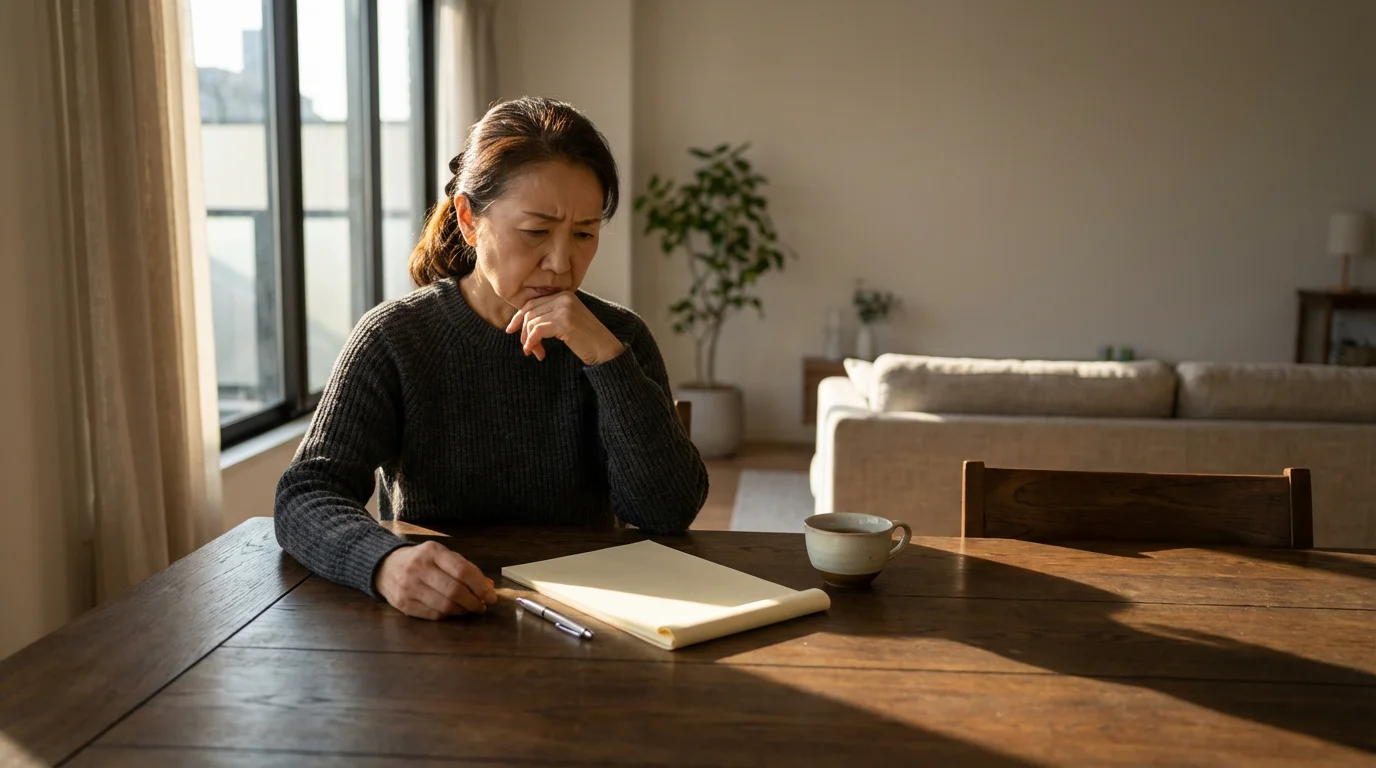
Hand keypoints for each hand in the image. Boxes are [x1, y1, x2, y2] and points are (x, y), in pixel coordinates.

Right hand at [375, 541, 497, 619]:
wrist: (385, 566)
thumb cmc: (421, 560)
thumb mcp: (441, 556)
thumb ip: (465, 568)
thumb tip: (488, 586)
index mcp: (432, 551)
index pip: (462, 570)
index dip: (480, 586)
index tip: (491, 596)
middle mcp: (419, 568)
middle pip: (454, 590)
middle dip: (474, 601)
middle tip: (482, 606)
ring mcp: (409, 587)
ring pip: (445, 606)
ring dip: (463, 610)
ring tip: (471, 608)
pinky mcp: (403, 604)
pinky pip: (434, 615)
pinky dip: (449, 615)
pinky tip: (455, 611)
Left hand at [505, 291, 624, 364]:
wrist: (606, 350)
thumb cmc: (586, 340)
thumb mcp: (567, 322)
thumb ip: (549, 316)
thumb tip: (522, 322)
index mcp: (564, 294)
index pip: (532, 302)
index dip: (519, 317)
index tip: (511, 330)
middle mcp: (564, 298)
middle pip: (530, 312)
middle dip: (524, 332)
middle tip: (528, 348)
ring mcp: (565, 309)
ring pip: (532, 322)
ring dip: (529, 341)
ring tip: (536, 352)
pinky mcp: (564, 322)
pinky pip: (537, 331)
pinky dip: (532, 342)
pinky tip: (538, 353)